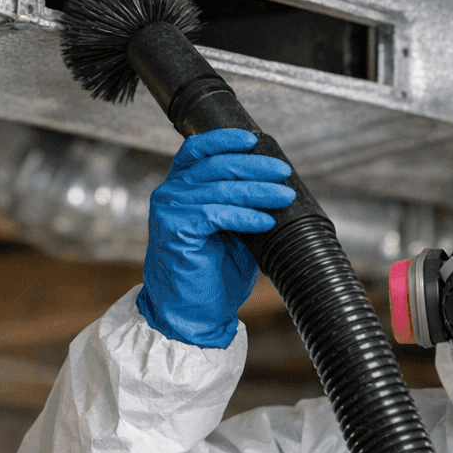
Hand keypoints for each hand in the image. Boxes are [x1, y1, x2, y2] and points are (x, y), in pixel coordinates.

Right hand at [138, 128, 295, 346]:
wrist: (192, 313)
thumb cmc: (210, 274)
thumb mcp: (231, 230)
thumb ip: (241, 205)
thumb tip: (275, 185)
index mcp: (181, 189)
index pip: (198, 150)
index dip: (224, 140)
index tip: (253, 139)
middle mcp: (170, 194)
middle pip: (215, 166)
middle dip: (254, 166)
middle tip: (283, 172)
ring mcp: (169, 210)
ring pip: (220, 189)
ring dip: (257, 191)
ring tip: (284, 196)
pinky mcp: (175, 228)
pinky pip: (215, 214)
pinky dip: (245, 216)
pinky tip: (265, 220)